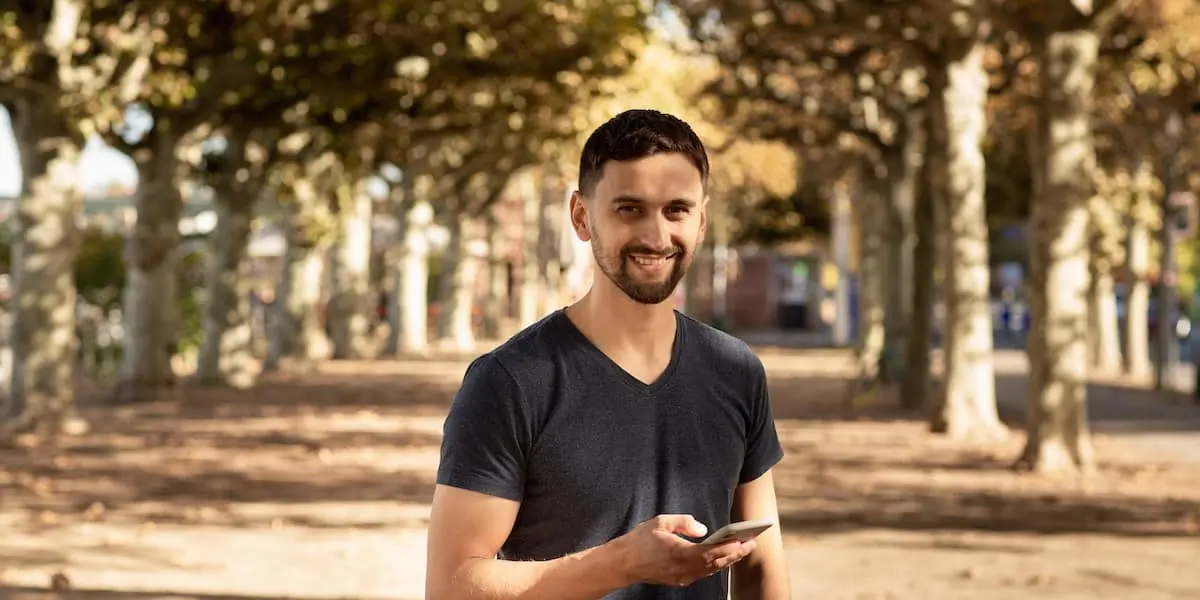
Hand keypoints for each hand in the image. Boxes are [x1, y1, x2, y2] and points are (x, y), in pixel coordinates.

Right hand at [614, 514, 756, 587]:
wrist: (623, 563)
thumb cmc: (640, 541)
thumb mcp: (660, 522)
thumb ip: (683, 522)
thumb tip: (703, 529)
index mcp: (679, 553)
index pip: (710, 552)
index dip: (728, 548)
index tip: (743, 541)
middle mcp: (683, 569)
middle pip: (715, 563)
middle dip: (735, 553)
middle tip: (751, 543)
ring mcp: (682, 577)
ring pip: (711, 570)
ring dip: (728, 560)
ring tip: (742, 549)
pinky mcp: (679, 580)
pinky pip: (703, 573)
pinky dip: (715, 565)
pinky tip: (723, 557)